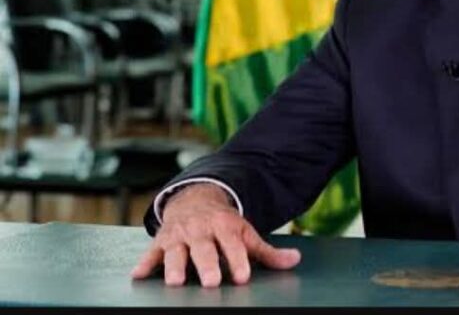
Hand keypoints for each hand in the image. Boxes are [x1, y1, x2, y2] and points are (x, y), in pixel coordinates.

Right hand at [130, 183, 301, 287]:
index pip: (233, 245)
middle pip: (205, 249)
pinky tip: (138, 275)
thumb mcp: (245, 233)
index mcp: (225, 226)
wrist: (194, 200)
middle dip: (208, 264)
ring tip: (176, 282)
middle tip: (212, 282)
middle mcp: (201, 230)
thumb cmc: (223, 224)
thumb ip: (266, 251)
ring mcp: (179, 235)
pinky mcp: (161, 241)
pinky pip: (151, 253)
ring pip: (176, 251)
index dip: (238, 261)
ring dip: (175, 266)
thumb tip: (294, 261)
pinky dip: (145, 263)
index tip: (243, 277)